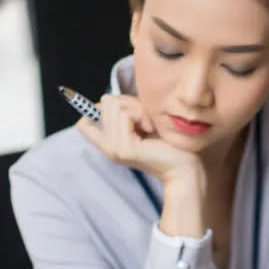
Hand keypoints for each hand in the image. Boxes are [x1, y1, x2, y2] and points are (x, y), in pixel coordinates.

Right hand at [75, 94, 201, 187]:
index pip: (83, 124)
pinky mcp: (125, 148)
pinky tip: (151, 129)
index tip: (127, 114)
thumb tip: (111, 99)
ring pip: (114, 105)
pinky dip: (141, 115)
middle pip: (104, 102)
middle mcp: (108, 148)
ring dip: (137, 109)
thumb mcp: (142, 124)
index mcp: (110, 144)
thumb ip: (125, 113)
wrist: (185, 168)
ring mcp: (114, 149)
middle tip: (145, 120)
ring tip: (149, 126)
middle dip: (128, 102)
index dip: (100, 108)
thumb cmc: (169, 144)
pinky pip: (125, 114)